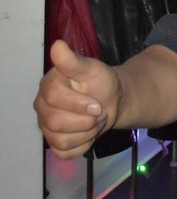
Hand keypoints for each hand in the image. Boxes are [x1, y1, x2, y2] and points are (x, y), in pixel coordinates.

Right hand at [33, 40, 119, 158]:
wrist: (112, 100)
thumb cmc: (100, 82)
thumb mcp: (92, 68)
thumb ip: (74, 62)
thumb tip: (58, 45)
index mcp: (48, 86)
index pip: (54, 97)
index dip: (79, 104)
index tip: (97, 104)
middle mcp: (42, 107)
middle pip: (56, 122)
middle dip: (86, 120)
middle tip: (99, 111)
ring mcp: (47, 127)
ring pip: (61, 140)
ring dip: (87, 132)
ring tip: (94, 120)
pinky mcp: (55, 143)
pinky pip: (66, 152)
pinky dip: (84, 145)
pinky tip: (89, 133)